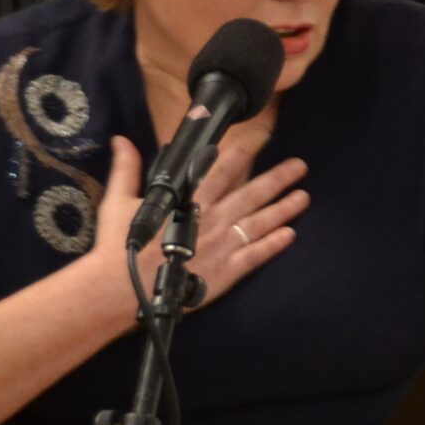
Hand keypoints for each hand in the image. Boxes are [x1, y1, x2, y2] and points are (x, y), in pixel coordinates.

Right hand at [88, 133, 309, 315]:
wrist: (121, 288)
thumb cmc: (119, 244)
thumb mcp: (119, 201)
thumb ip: (127, 169)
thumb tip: (121, 139)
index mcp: (190, 199)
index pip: (223, 169)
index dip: (245, 151)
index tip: (265, 136)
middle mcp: (212, 218)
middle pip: (252, 193)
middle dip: (278, 178)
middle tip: (301, 166)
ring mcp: (222, 245)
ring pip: (260, 222)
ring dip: (284, 209)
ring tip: (305, 197)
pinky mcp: (226, 271)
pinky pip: (256, 255)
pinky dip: (274, 244)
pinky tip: (291, 234)